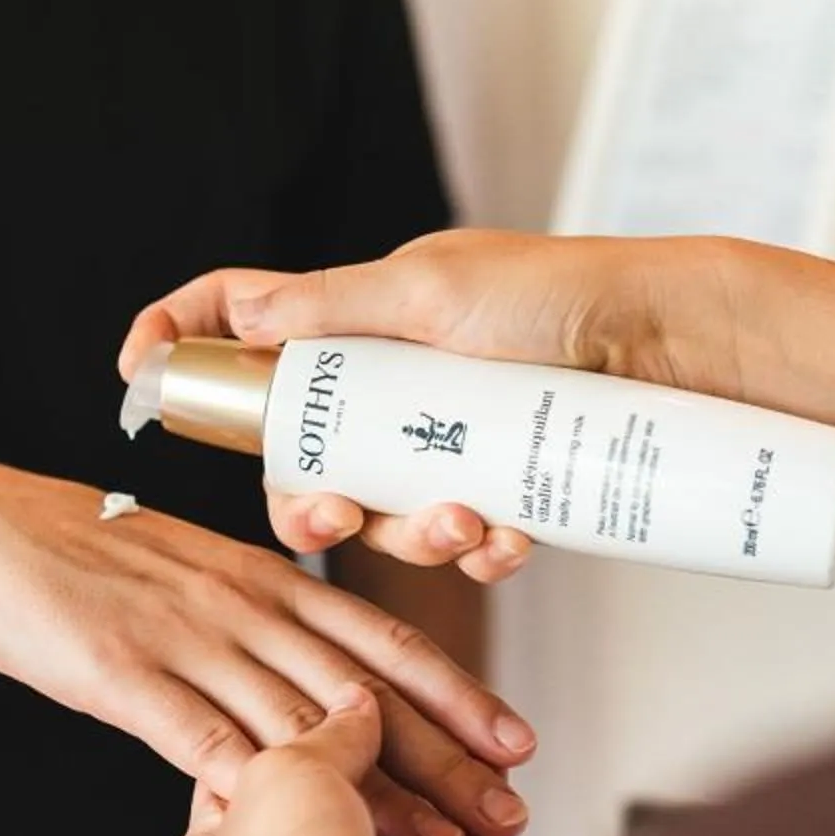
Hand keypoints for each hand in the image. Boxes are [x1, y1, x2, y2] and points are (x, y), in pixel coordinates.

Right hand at [0, 462, 533, 835]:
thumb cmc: (78, 554)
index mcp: (258, 575)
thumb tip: (304, 671)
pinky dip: (259, 786)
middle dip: (446, 755)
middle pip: (364, 690)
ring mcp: (183, 638)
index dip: (455, 693)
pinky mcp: (123, 674)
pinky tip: (305, 830)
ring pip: (302, 724)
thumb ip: (248, 615)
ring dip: (378, 792)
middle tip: (512, 808)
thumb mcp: (184, 567)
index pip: (378, 639)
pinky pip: (203, 738)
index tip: (516, 742)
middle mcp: (238, 604)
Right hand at [122, 231, 744, 574]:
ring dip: (413, 532)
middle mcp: (400, 375)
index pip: (246, 313)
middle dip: (315, 495)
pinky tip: (512, 538)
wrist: (695, 347)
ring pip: (388, 506)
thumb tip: (240, 317)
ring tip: (467, 525)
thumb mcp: (438, 289)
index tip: (139, 376)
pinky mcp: (510, 478)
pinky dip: (481, 546)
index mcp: (365, 315)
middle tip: (334, 517)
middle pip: (308, 448)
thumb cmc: (572, 293)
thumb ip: (334, 306)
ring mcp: (453, 430)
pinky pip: (463, 532)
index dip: (185, 340)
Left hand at [176, 689, 482, 835]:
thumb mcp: (280, 776)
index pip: (264, 743)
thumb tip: (357, 700)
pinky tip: (496, 772)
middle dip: (387, 730)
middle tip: (416, 688)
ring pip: (411, 796)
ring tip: (473, 727)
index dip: (302, 702)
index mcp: (224, 830)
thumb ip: (324, 729)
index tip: (334, 663)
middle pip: (347, 766)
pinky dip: (480, 807)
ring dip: (444, 766)